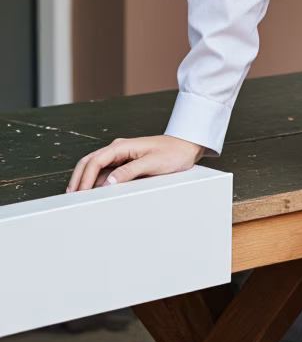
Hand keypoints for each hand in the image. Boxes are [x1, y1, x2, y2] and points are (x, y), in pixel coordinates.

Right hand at [64, 134, 206, 192]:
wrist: (188, 146)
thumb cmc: (174, 152)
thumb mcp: (153, 163)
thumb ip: (130, 172)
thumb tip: (109, 182)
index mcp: (122, 146)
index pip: (95, 161)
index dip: (85, 177)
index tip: (80, 192)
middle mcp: (118, 149)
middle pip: (90, 162)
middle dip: (79, 178)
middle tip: (72, 195)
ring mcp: (121, 155)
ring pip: (96, 167)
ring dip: (86, 179)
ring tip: (79, 195)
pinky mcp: (126, 162)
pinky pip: (107, 171)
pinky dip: (98, 180)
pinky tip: (95, 191)